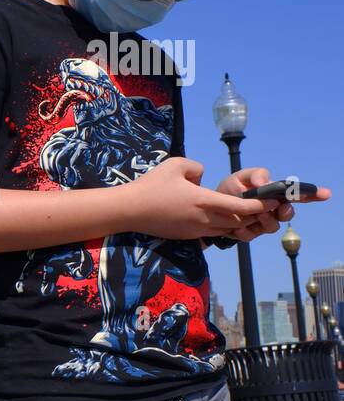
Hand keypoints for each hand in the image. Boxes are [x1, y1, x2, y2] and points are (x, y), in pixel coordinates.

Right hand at [126, 157, 274, 240]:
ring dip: (238, 223)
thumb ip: (197, 167)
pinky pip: (212, 233)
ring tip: (245, 213)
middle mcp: (204, 219)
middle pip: (238, 222)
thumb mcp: (176, 164)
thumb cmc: (151, 185)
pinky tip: (220, 219)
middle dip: (253, 215)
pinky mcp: (187, 236)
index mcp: (204, 200)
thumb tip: (203, 177)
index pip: (241, 207)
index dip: (259, 205)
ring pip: (226, 230)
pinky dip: (222, 227)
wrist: (128, 211)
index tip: (272, 200)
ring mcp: (195, 230)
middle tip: (263, 207)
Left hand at [215, 167, 331, 241]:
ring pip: (272, 227)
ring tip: (253, 214)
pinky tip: (237, 226)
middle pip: (288, 214)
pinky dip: (245, 231)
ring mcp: (261, 223)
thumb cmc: (230, 189)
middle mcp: (272, 210)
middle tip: (279, 208)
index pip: (297, 195)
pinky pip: (251, 236)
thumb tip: (263, 182)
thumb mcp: (240, 177)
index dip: (313, 195)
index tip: (325, 194)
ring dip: (265, 220)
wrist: (209, 205)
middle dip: (286, 212)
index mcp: (275, 195)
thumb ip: (255, 175)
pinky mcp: (248, 234)